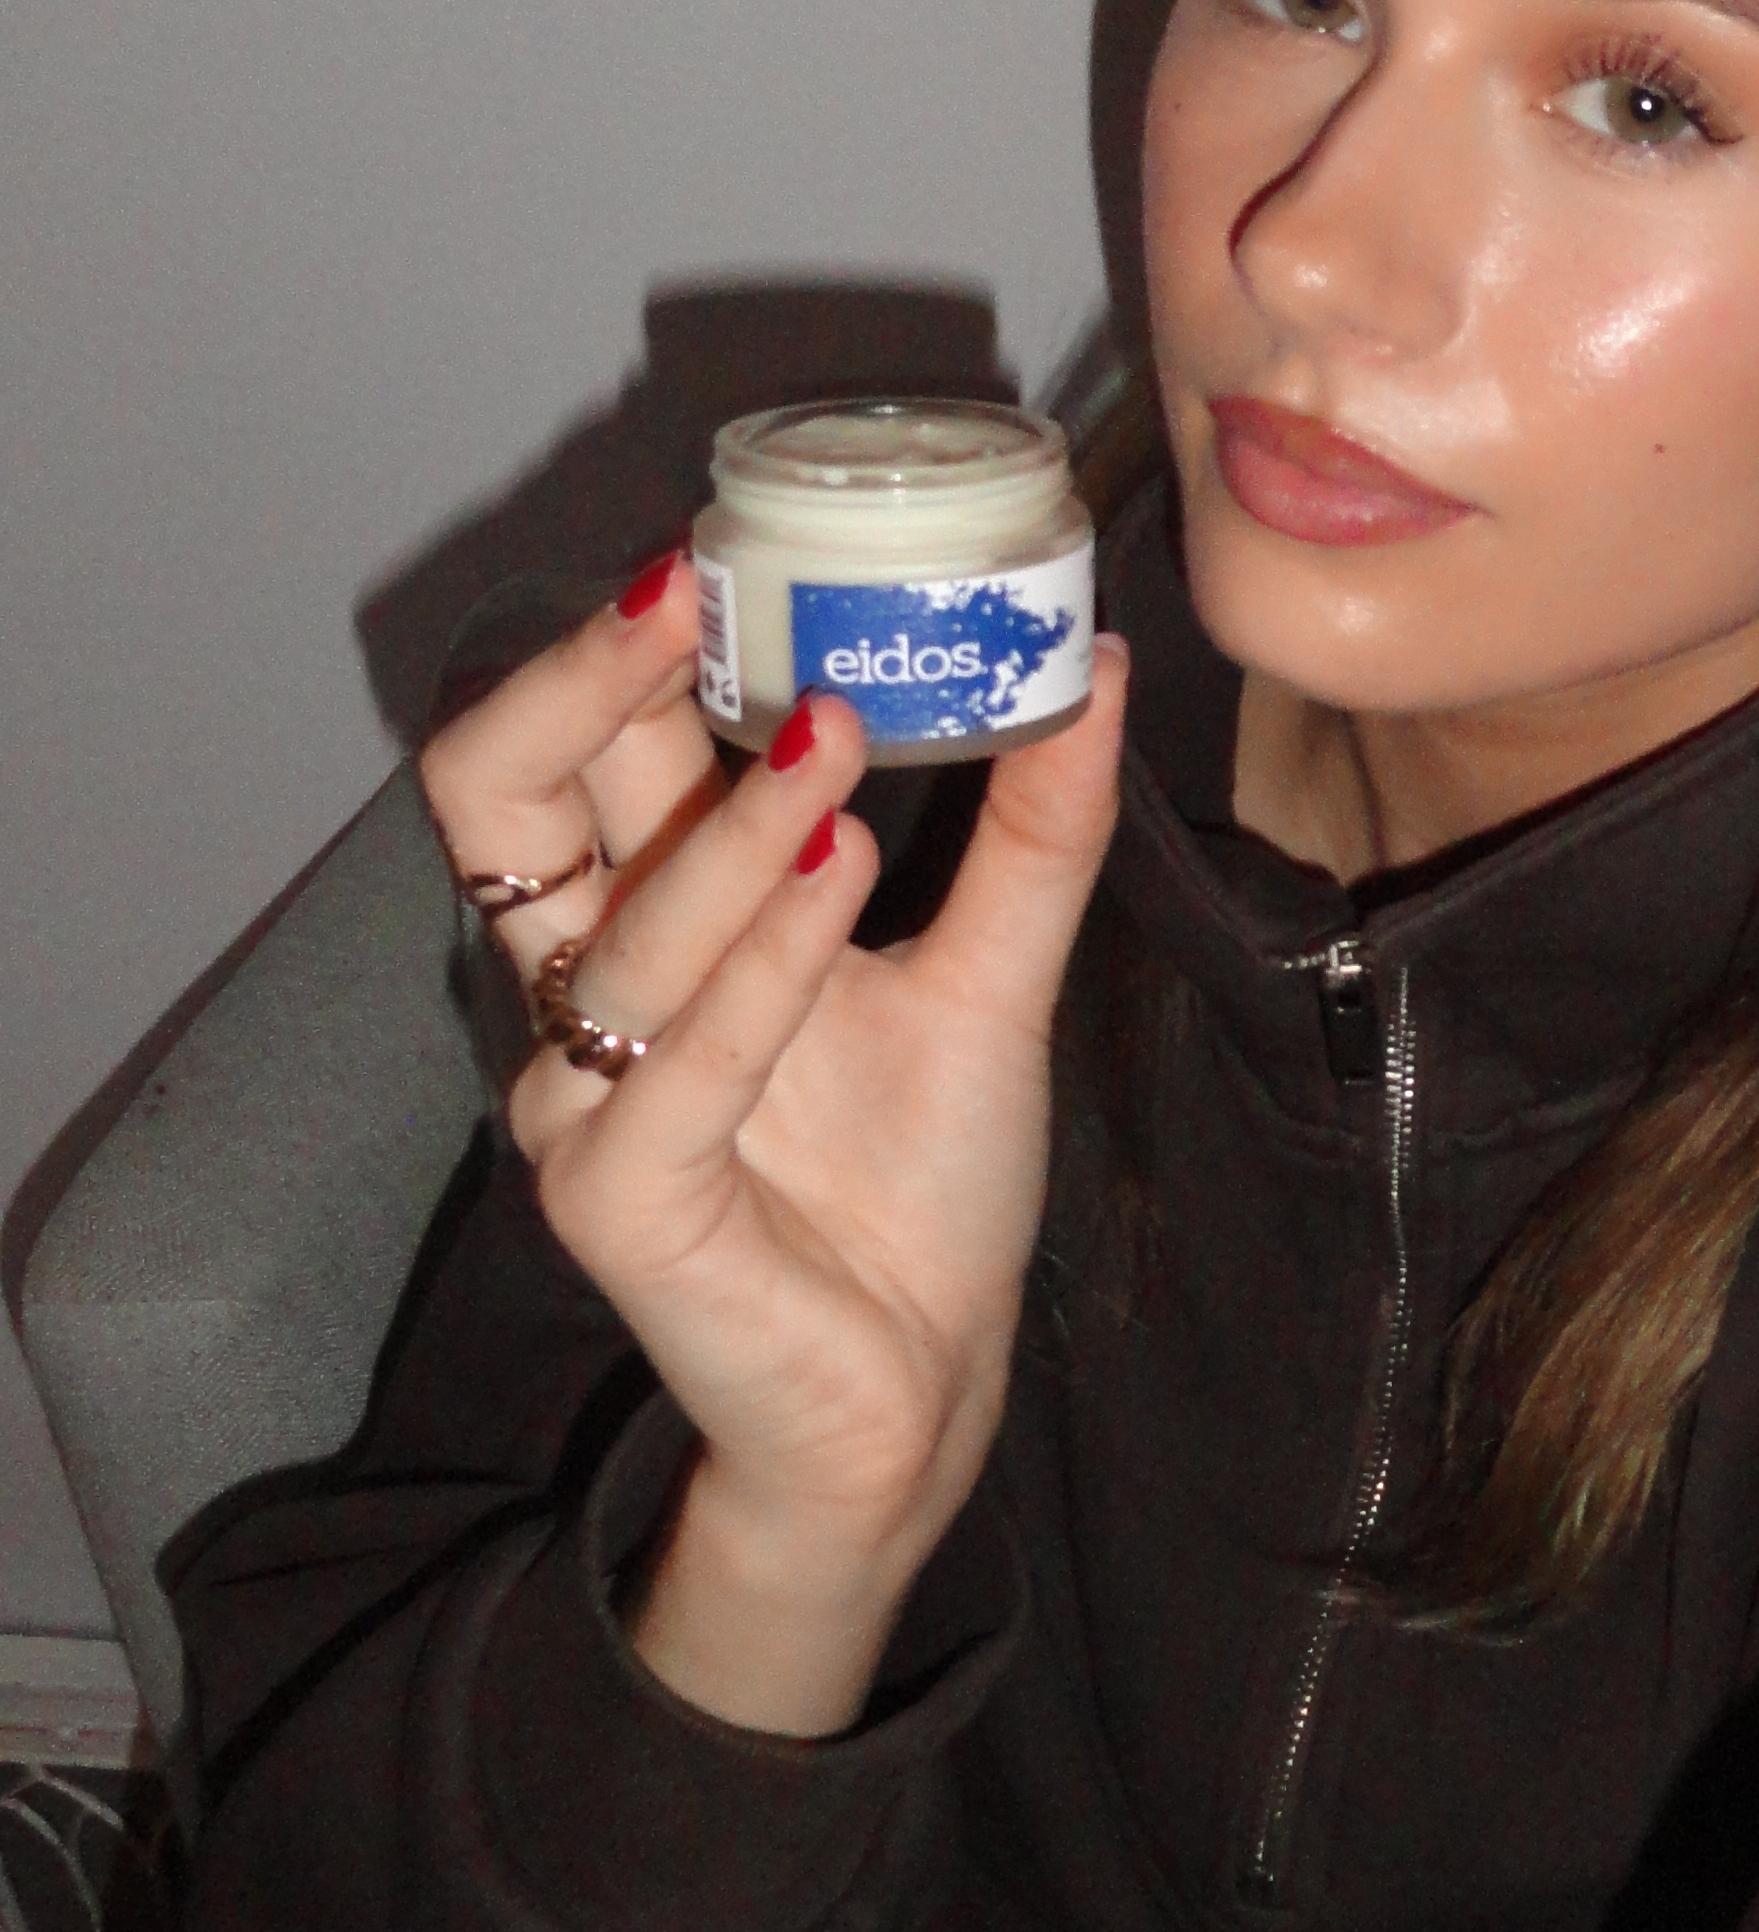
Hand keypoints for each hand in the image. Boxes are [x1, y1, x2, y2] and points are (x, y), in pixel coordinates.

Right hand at [418, 557, 1126, 1734]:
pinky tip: (843, 879)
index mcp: (645, 925)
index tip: (721, 543)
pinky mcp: (617, 1202)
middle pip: (490, 795)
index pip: (563, 750)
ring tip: (838, 739)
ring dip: (733, 823)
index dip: (612, 642)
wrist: (925, 1387)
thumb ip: (1034, 831)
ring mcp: (582, 1101)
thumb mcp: (994, 975)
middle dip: (582, 675)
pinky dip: (763, 963)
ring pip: (614, 925)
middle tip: (694, 588)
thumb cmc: (921, 1186)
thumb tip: (1094, 664)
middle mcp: (581, 997)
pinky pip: (673, 1062)